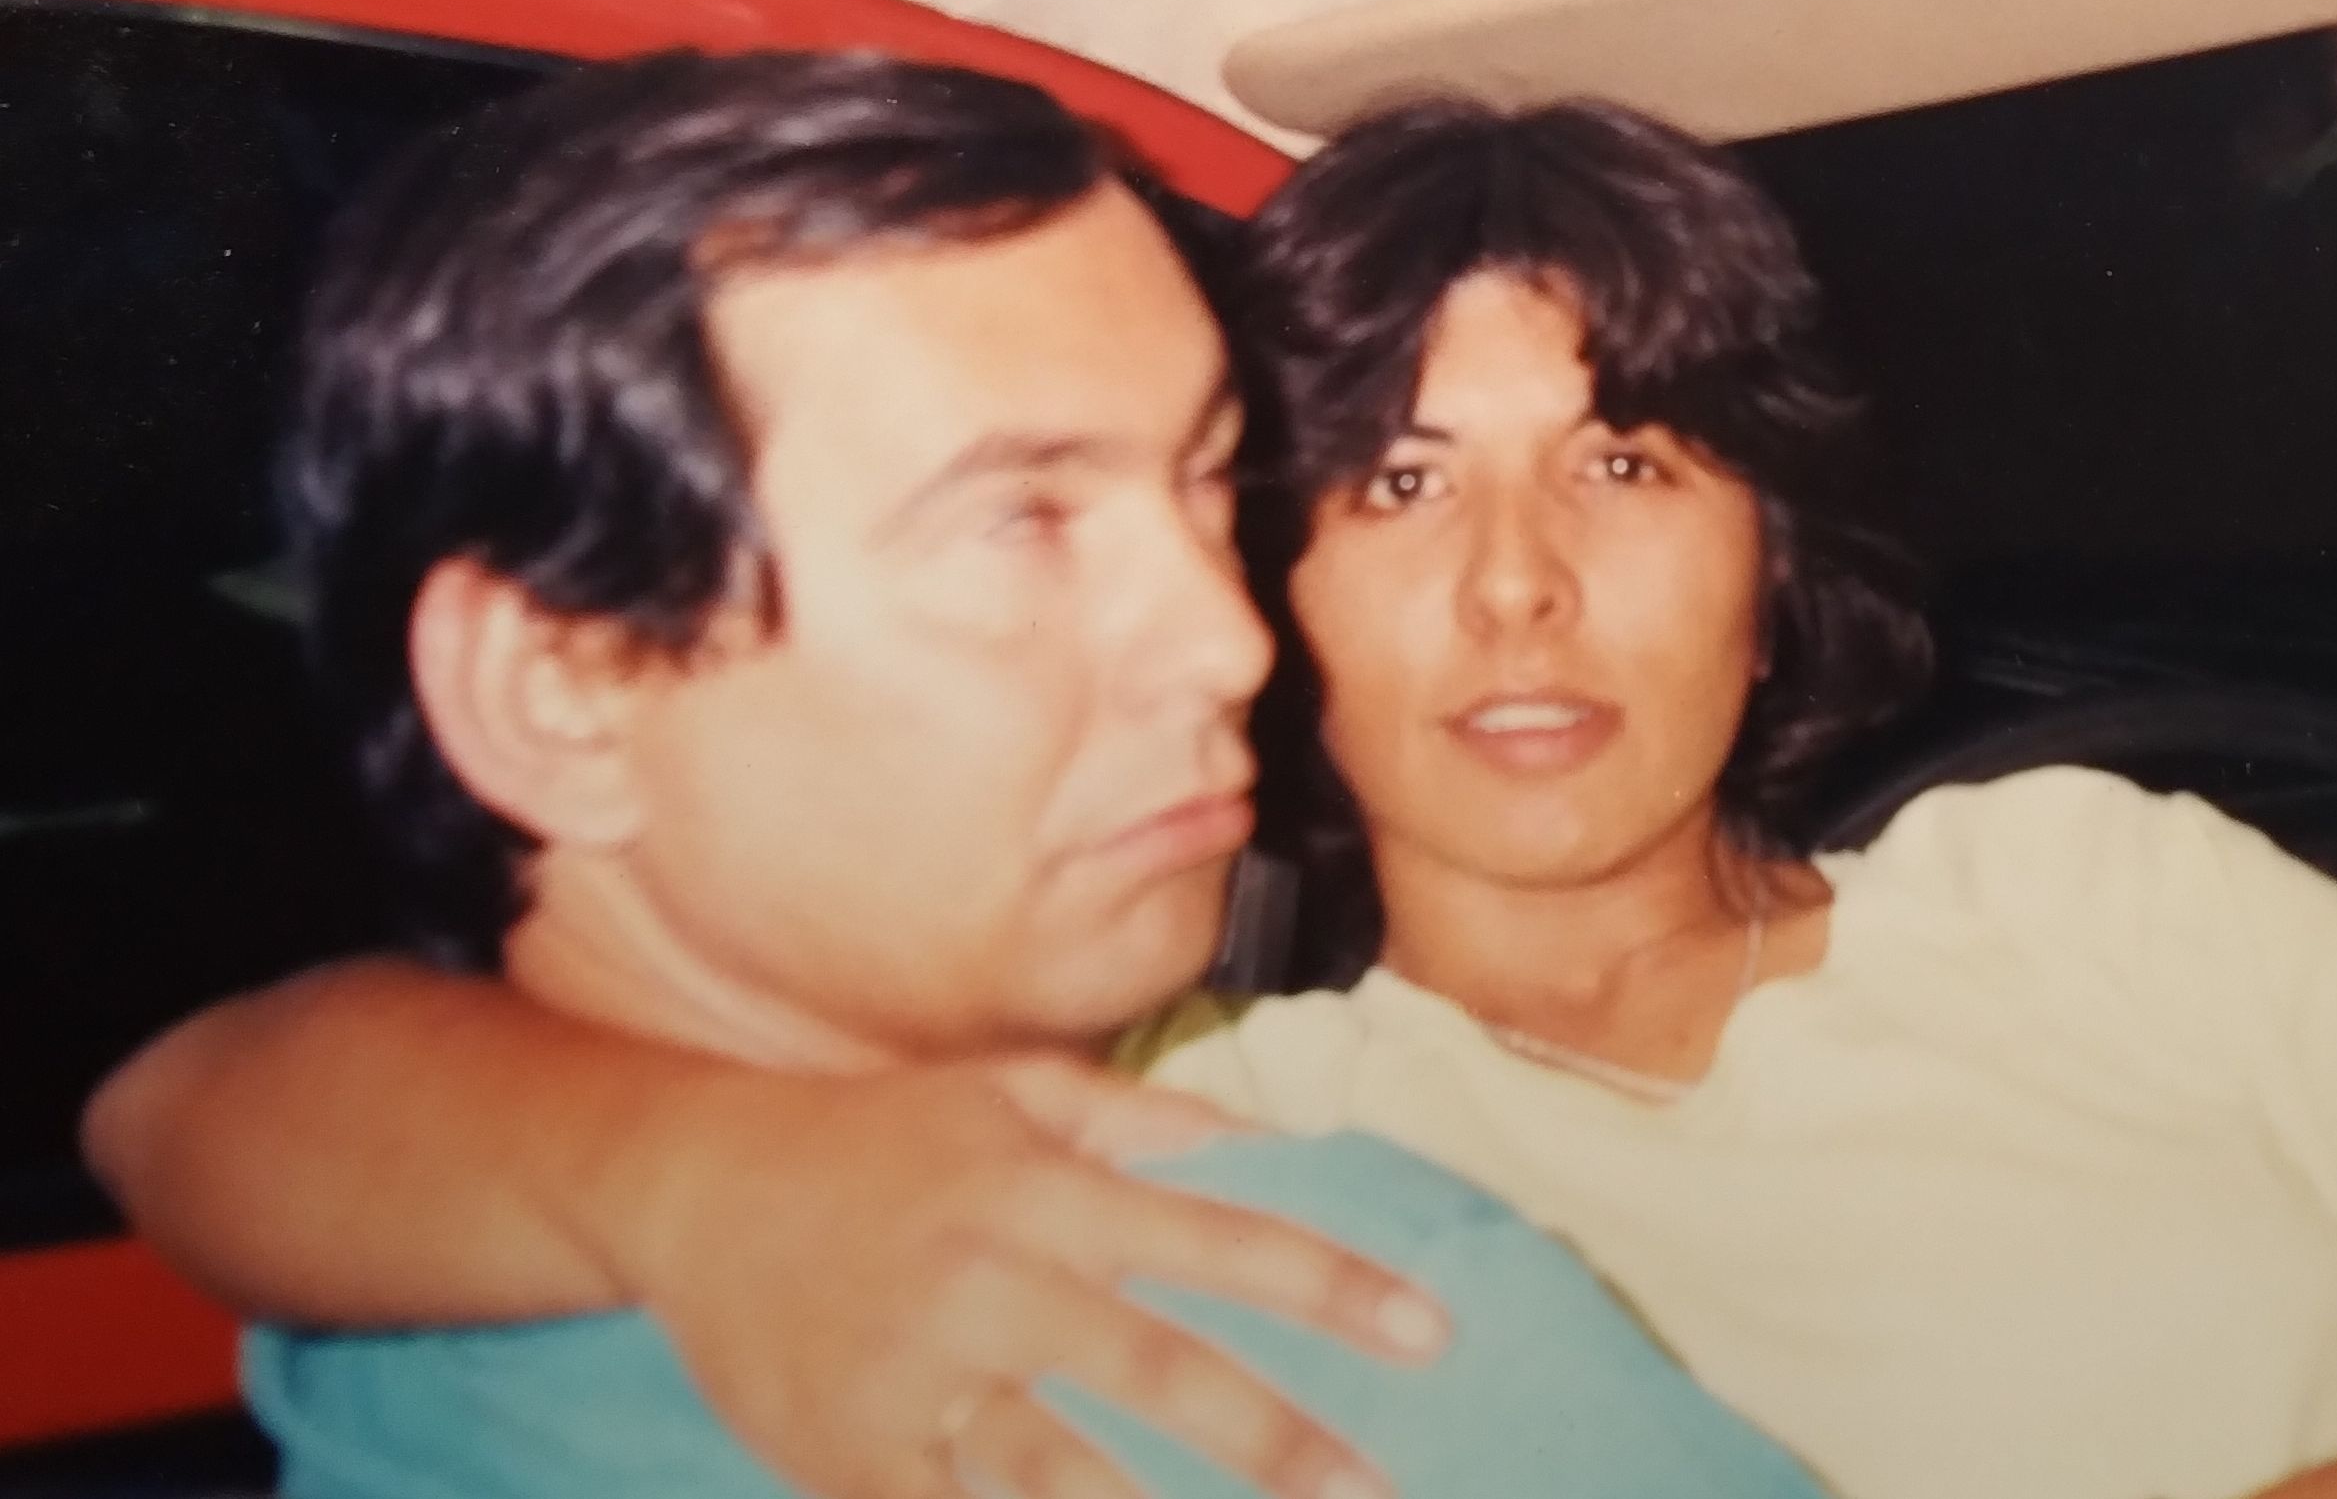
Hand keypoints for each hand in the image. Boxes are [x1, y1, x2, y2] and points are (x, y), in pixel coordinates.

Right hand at [605, 1054, 1447, 1498]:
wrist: (694, 1184)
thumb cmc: (877, 1135)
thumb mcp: (1008, 1088)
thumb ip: (1141, 1115)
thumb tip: (1266, 1140)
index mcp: (1046, 1192)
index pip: (1219, 1241)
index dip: (1332, 1289)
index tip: (1432, 1334)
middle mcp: (993, 1282)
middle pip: (1158, 1374)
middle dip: (1276, 1443)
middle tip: (1371, 1496)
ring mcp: (920, 1378)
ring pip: (1057, 1476)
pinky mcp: (852, 1455)